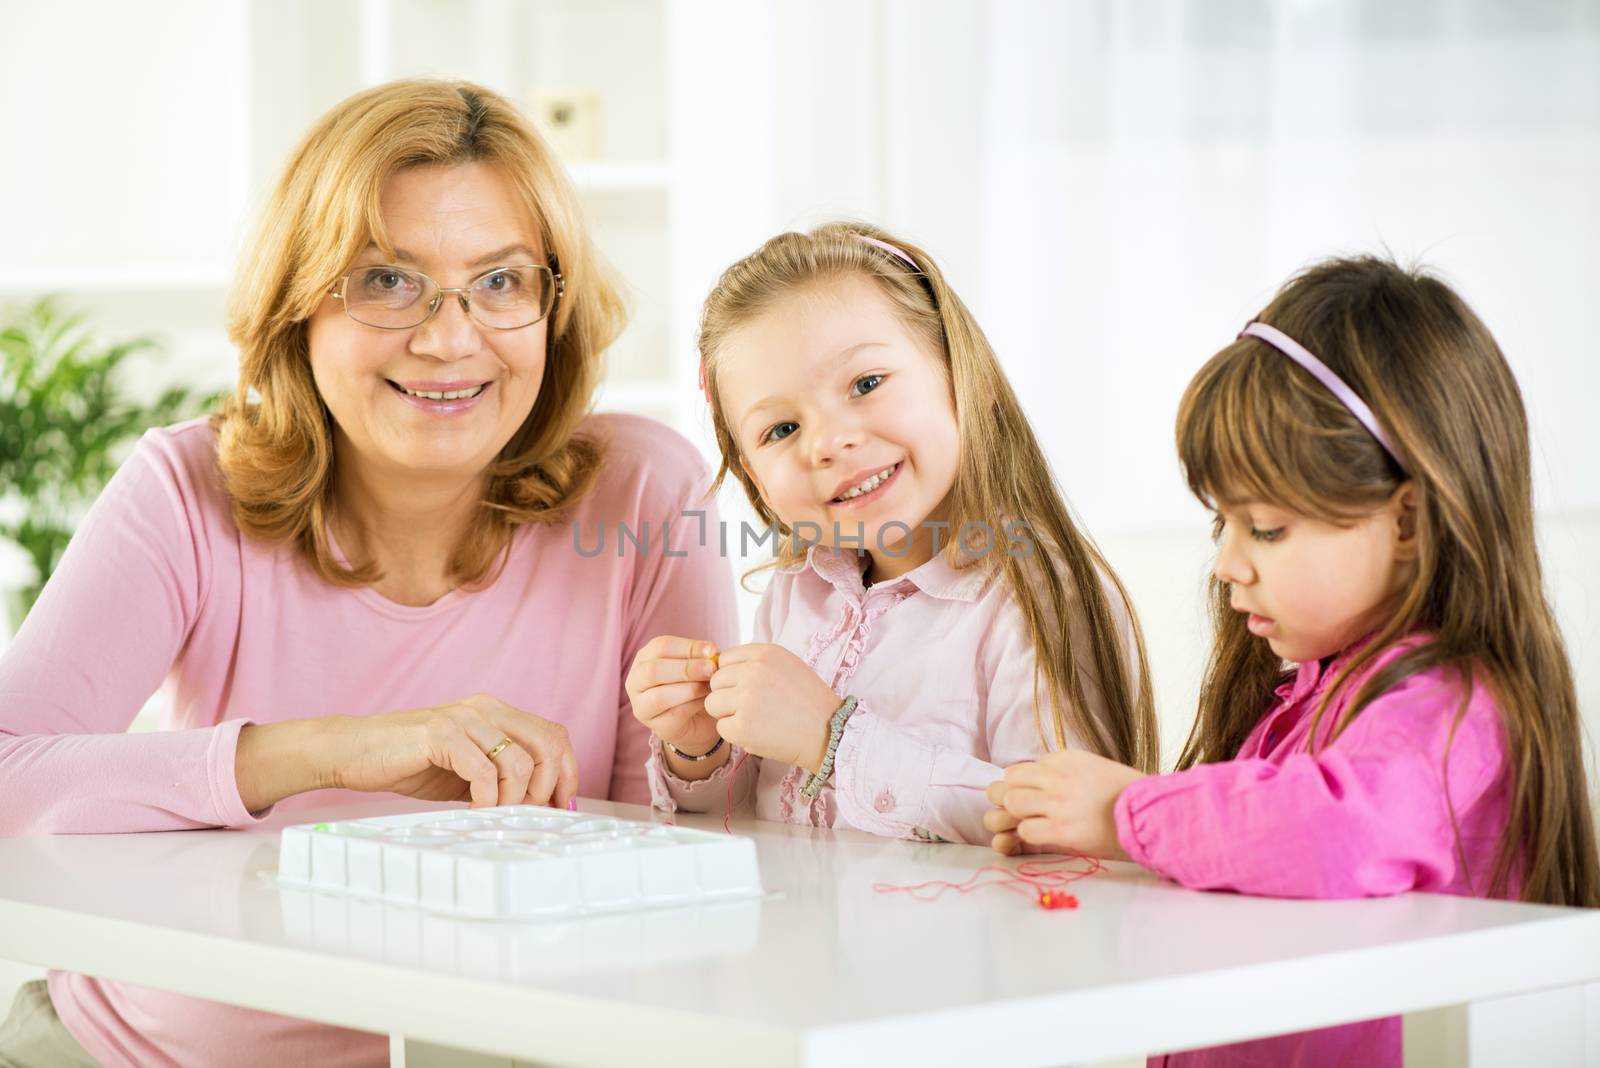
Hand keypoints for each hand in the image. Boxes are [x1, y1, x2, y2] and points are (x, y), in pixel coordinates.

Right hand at [330, 694, 578, 808]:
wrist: (353, 751)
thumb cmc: (410, 763)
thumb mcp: (467, 770)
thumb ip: (500, 777)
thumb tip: (540, 805)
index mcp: (497, 713)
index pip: (554, 736)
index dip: (568, 772)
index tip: (562, 806)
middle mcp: (486, 709)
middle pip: (548, 745)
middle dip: (548, 788)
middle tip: (528, 815)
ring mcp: (464, 719)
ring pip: (518, 762)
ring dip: (513, 800)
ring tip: (494, 816)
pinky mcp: (440, 734)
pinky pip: (483, 771)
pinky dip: (487, 800)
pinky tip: (474, 812)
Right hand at [625, 635, 722, 756]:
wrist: (700, 718)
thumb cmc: (696, 683)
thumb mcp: (697, 664)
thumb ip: (702, 657)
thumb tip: (712, 652)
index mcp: (644, 658)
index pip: (660, 646)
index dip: (687, 647)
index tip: (712, 651)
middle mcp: (636, 681)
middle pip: (653, 670)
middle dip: (686, 668)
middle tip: (712, 668)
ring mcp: (641, 706)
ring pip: (659, 696)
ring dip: (690, 688)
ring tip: (711, 685)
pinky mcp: (657, 726)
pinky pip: (674, 714)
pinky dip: (694, 705)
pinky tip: (708, 700)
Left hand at [704, 643, 838, 771]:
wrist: (829, 732)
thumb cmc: (807, 700)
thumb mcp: (786, 664)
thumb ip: (753, 662)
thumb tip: (716, 665)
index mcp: (764, 653)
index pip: (723, 659)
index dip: (731, 676)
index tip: (748, 689)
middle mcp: (753, 672)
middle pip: (715, 682)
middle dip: (727, 696)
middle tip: (753, 707)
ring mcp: (746, 699)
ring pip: (712, 704)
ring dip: (727, 714)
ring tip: (754, 719)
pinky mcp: (742, 727)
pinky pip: (721, 728)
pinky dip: (735, 733)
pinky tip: (758, 733)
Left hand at [983, 750, 1144, 858]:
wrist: (1152, 816)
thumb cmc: (1129, 795)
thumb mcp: (1097, 768)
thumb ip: (1068, 770)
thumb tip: (1042, 778)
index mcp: (1068, 759)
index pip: (1027, 766)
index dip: (1027, 784)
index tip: (1038, 796)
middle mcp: (1059, 777)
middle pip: (1011, 781)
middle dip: (1011, 796)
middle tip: (1023, 810)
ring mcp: (1059, 803)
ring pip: (1012, 803)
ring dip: (1018, 815)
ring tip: (1034, 822)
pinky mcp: (1062, 830)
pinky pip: (1026, 830)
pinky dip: (1030, 835)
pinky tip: (1046, 836)